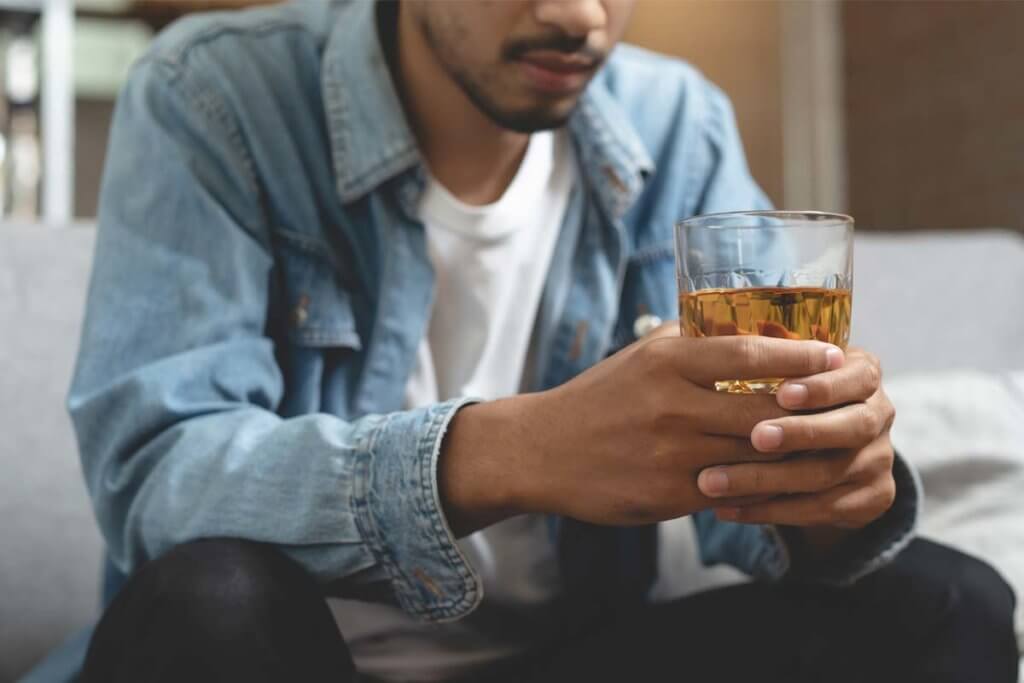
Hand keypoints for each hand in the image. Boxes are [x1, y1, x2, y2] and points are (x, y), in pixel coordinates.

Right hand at [440, 326, 843, 534]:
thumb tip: (745, 324)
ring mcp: (669, 454)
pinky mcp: (666, 495)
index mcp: (665, 363)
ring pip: (752, 455)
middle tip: (847, 404)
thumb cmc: (598, 398)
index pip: (747, 354)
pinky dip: (759, 485)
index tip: (835, 355)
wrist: (543, 450)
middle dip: (810, 409)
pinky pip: (730, 490)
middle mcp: (670, 406)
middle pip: (762, 409)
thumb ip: (689, 342)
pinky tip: (782, 480)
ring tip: (828, 443)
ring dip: (793, 452)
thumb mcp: (639, 358)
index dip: (798, 356)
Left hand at [697, 348, 896, 530]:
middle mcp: (878, 415)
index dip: (823, 386)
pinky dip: (768, 511)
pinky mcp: (871, 500)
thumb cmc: (779, 393)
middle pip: (850, 427)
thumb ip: (756, 351)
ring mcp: (878, 460)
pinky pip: (818, 511)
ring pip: (825, 475)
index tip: (782, 392)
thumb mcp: (775, 366)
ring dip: (765, 479)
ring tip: (712, 481)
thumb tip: (700, 329)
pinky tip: (726, 508)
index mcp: (862, 373)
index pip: (858, 376)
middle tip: (755, 437)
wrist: (813, 450)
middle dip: (800, 433)